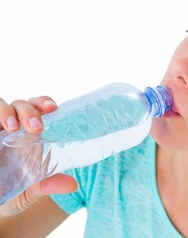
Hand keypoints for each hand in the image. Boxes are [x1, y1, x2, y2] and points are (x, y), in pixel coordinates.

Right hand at [0, 96, 76, 216]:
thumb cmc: (14, 191)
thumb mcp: (32, 189)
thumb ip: (50, 185)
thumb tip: (73, 185)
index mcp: (30, 134)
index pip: (38, 108)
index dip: (44, 102)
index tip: (53, 108)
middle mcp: (13, 127)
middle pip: (21, 104)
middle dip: (29, 111)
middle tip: (36, 127)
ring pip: (1, 105)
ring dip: (7, 112)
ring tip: (13, 128)